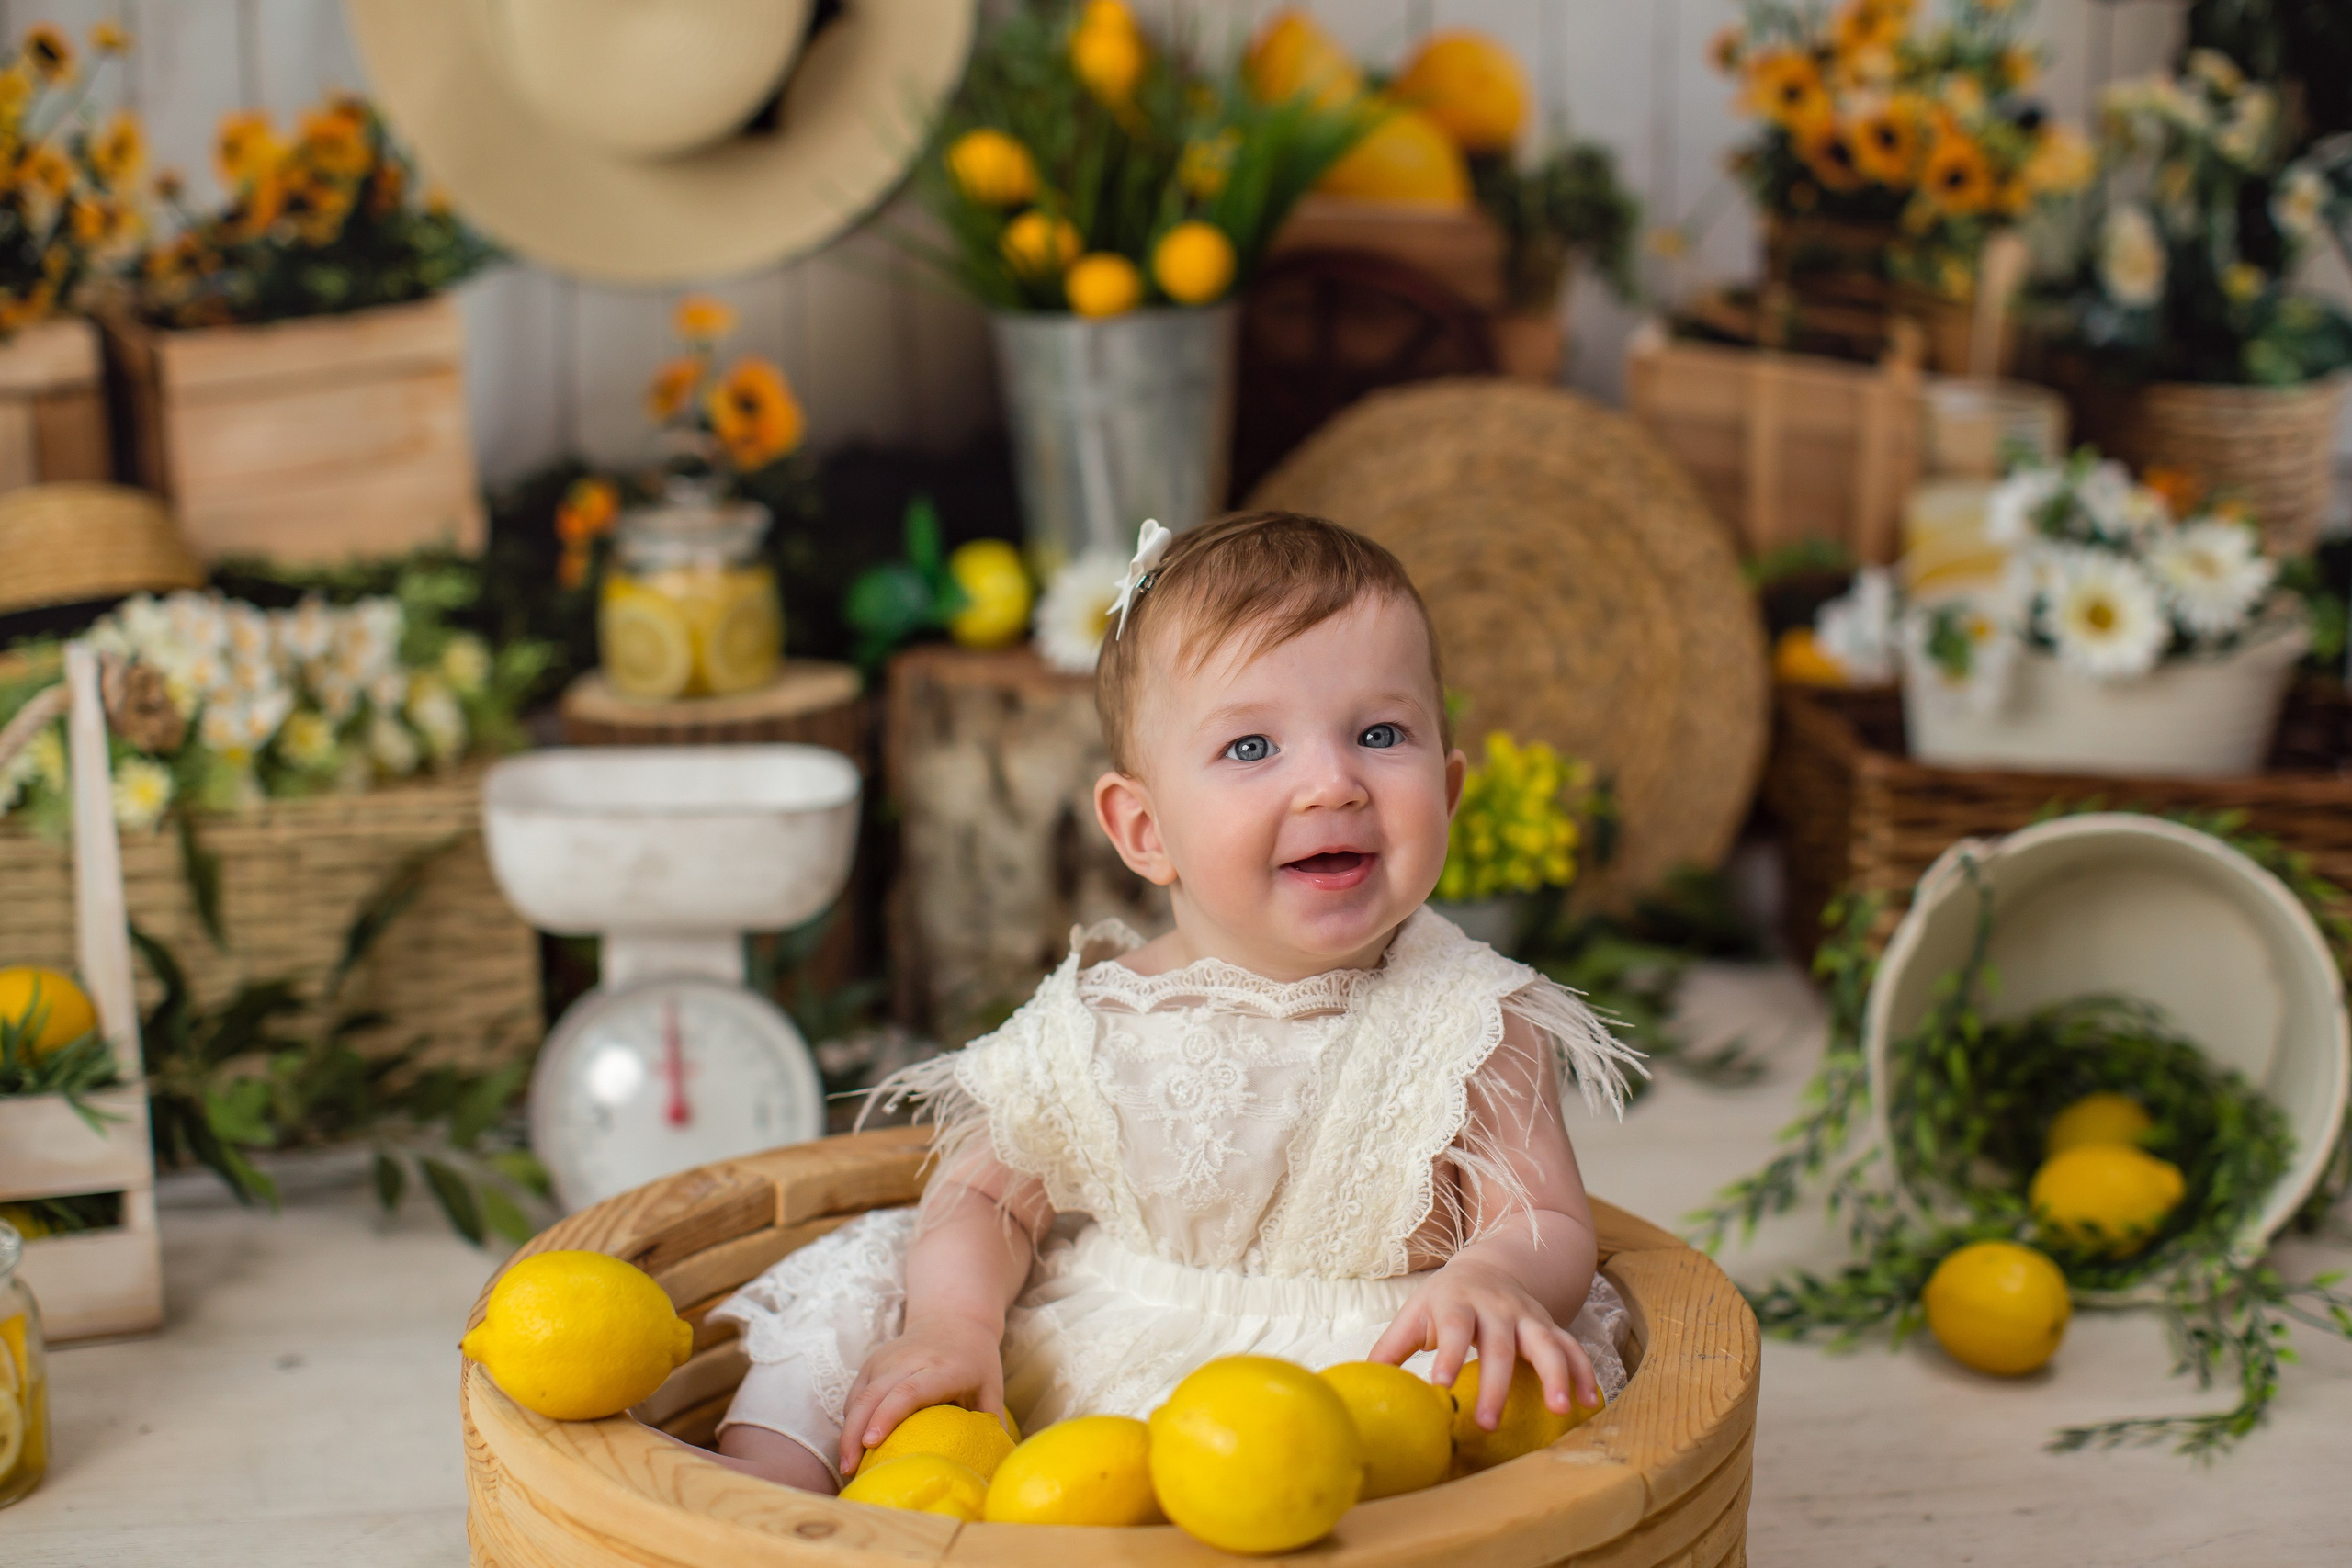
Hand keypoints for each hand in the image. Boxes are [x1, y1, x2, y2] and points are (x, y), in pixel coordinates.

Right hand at [836, 1312, 1005, 1477]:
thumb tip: (998, 1468)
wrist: (953, 1317)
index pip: (909, 1391)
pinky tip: (851, 1446)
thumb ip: (993, 1425)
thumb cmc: (975, 1361)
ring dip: (848, 1430)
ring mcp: (888, 1358)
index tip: (872, 1443)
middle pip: (876, 1395)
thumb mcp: (991, 1388)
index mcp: (944, 1368)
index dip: (888, 1416)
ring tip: (847, 1465)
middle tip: (850, 1469)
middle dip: (856, 1432)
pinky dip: (851, 1420)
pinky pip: (856, 1393)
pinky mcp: (874, 1361)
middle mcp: (911, 1359)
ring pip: (860, 1395)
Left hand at [1368, 1255, 1598, 1429]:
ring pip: (1546, 1343)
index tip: (1440, 1386)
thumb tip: (1362, 1383)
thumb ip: (1391, 1348)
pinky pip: (1572, 1347)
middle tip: (1489, 1422)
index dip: (1448, 1355)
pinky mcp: (1550, 1327)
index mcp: (1457, 1304)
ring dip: (1555, 1375)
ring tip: (1562, 1409)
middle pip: (1499, 1346)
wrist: (1490, 1268)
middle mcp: (1496, 1308)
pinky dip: (1583, 1371)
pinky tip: (1591, 1400)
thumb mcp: (1414, 1314)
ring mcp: (1528, 1317)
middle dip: (1496, 1384)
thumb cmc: (1444, 1301)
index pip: (1453, 1329)